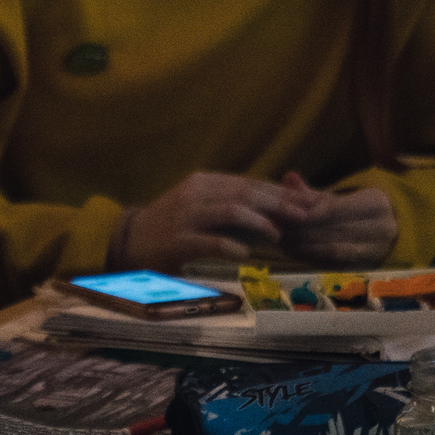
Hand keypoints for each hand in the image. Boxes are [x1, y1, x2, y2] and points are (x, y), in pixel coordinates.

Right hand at [116, 172, 319, 270]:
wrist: (129, 240)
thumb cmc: (171, 224)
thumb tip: (275, 204)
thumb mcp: (200, 204)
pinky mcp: (178, 241)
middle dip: (278, 203)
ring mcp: (185, 216)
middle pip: (244, 193)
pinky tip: (245, 253)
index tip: (306, 201)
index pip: (249, 182)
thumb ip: (231, 202)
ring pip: (229, 211)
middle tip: (303, 215)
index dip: (280, 191)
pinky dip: (230, 245)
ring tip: (278, 234)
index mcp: (203, 181)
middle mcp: (195, 193)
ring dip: (258, 221)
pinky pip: (209, 241)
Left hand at [274, 174, 396, 265]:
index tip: (282, 214)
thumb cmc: (355, 211)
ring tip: (280, 241)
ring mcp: (376, 250)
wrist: (386, 232)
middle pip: (332, 230)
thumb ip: (311, 192)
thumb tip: (288, 176)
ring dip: (303, 247)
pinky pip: (334, 264)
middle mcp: (381, 228)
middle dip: (300, 230)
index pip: (334, 209)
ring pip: (332, 249)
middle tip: (275, 229)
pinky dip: (311, 258)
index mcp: (376, 204)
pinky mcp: (366, 266)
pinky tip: (293, 253)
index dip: (306, 213)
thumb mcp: (338, 198)